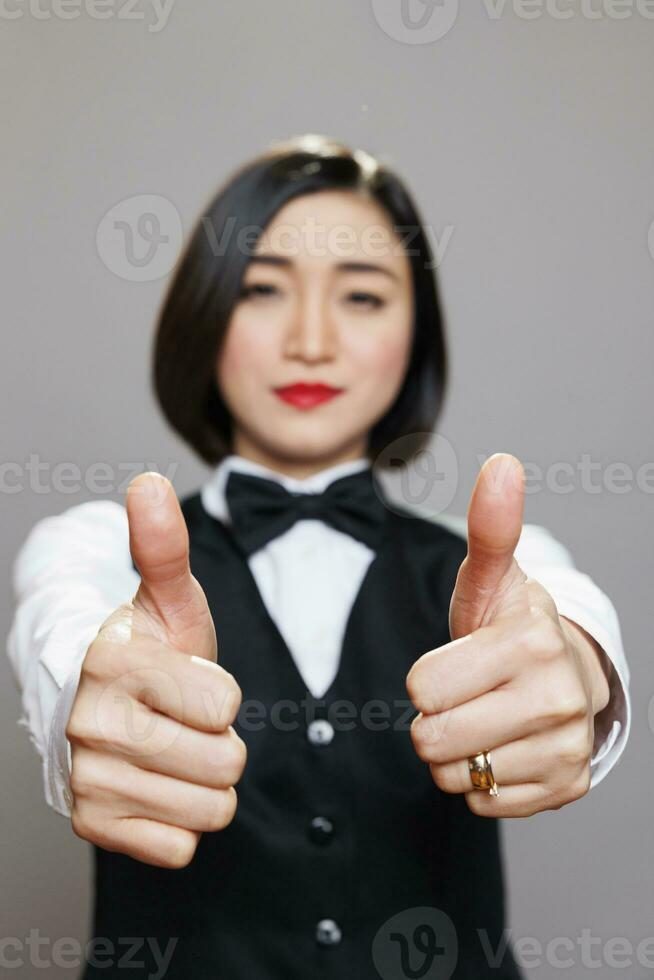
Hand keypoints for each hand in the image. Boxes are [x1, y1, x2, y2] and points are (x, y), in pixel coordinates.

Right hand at [65, 473, 245, 866]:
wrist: (103, 703)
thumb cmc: (150, 648)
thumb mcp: (169, 597)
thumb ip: (164, 546)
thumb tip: (149, 483)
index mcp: (113, 662)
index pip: (225, 706)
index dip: (224, 694)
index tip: (192, 681)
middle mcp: (90, 724)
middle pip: (225, 764)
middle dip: (223, 742)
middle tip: (187, 721)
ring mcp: (87, 780)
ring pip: (210, 810)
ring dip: (206, 782)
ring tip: (175, 750)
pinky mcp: (92, 827)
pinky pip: (181, 848)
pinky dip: (182, 822)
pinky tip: (159, 785)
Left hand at [406, 453, 610, 817]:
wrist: (565, 674)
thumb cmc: (510, 626)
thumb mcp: (493, 577)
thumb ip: (490, 528)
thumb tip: (501, 463)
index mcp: (532, 641)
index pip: (422, 686)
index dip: (426, 677)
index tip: (456, 662)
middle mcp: (559, 697)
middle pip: (432, 738)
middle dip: (433, 719)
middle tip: (464, 695)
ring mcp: (566, 747)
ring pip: (455, 775)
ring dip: (454, 752)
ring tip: (483, 718)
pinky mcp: (565, 786)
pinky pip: (482, 802)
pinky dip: (480, 780)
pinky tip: (503, 746)